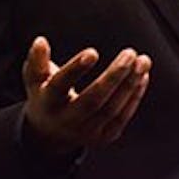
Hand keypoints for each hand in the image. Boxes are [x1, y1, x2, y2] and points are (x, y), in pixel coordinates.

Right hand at [22, 36, 150, 156]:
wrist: (50, 135)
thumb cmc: (46, 96)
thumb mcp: (35, 80)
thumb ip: (36, 61)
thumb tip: (40, 41)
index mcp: (48, 103)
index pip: (60, 86)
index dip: (75, 69)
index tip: (93, 52)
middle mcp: (67, 121)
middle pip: (93, 100)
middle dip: (114, 76)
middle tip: (130, 53)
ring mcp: (86, 132)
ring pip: (111, 109)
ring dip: (130, 84)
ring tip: (143, 60)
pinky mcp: (103, 137)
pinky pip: (122, 117)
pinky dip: (135, 96)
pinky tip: (143, 76)